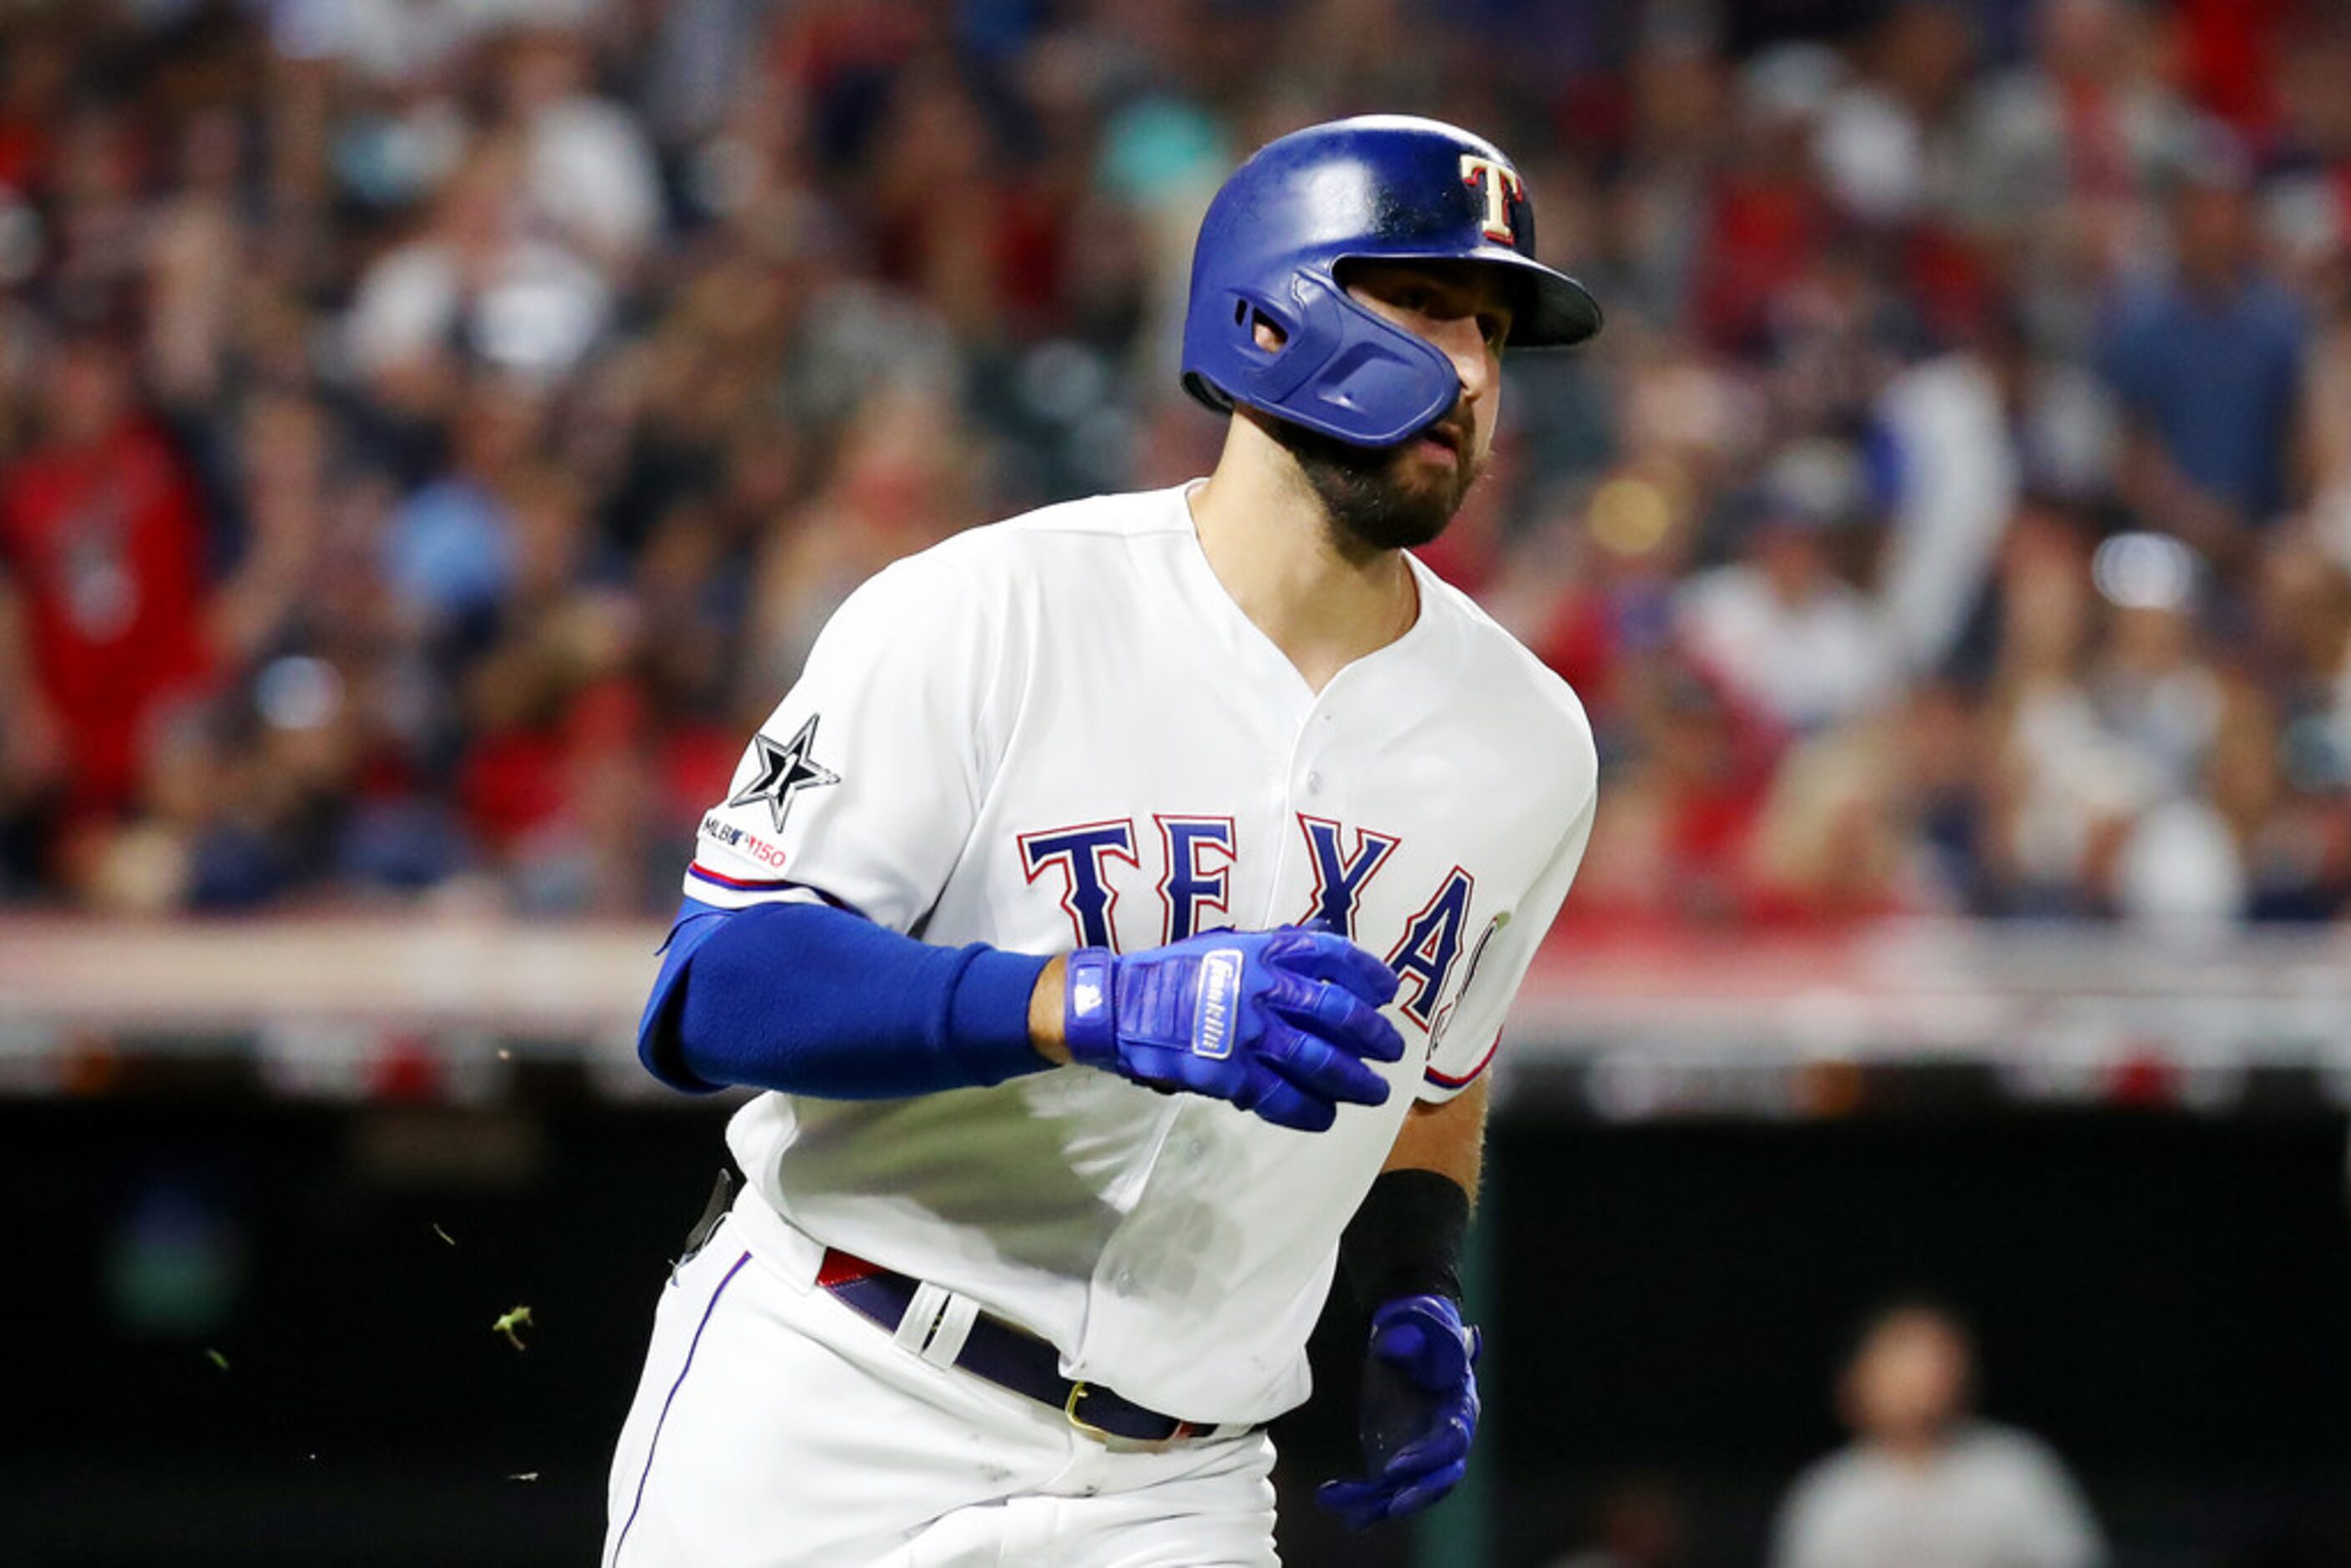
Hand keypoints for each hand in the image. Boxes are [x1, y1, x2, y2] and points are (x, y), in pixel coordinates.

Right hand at [1061, 927, 1403, 1131]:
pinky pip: (1284, 1099)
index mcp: (1265, 953)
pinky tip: (1325, 1116)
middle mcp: (1267, 989)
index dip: (1368, 974)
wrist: (1118, 1006)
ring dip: (1356, 1080)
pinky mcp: (1233, 1075)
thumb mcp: (1223, 944)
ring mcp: (1252, 1035)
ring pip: (1322, 1061)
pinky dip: (1311, 1111)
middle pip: (1339, 1014)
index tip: (1388, 991)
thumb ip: (1269, 947)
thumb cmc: (1167, 972)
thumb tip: (1313, 936)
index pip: (1333, 956)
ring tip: (1374, 1091)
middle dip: (1374, 1036)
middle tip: (1391, 1051)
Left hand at [1316, 1294, 1481, 1529]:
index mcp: (1459, 1406)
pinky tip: (1329, 1498)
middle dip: (1416, 1495)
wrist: (1406, 1330)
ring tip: (1346, 1509)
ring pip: (1405, 1488)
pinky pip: (1380, 1486)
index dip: (1428, 1456)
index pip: (1452, 1442)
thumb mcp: (1423, 1322)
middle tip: (1392, 1506)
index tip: (1397, 1466)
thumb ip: (1421, 1336)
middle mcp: (1444, 1436)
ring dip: (1378, 1504)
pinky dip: (1356, 1496)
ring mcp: (1420, 1451)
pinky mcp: (1395, 1457)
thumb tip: (1405, 1346)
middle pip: (1440, 1477)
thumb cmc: (1419, 1324)